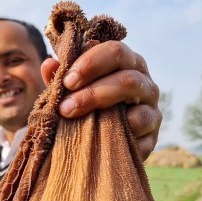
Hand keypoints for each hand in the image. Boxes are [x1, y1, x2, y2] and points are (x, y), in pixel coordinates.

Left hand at [40, 41, 161, 160]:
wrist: (102, 149)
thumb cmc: (86, 110)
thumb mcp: (72, 93)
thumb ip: (61, 79)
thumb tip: (49, 65)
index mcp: (126, 64)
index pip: (115, 51)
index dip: (91, 63)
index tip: (67, 81)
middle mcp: (144, 82)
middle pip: (127, 77)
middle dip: (93, 91)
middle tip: (66, 106)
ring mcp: (152, 108)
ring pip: (136, 102)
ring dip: (101, 107)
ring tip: (74, 118)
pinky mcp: (153, 135)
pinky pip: (141, 128)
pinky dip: (119, 130)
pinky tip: (100, 135)